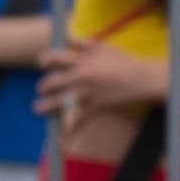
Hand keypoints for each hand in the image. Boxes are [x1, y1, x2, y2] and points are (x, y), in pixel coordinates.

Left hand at [35, 38, 155, 133]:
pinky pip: (77, 124)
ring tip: (38, 108)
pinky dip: (68, 134)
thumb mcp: (102, 47)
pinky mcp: (94, 109)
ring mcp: (86, 95)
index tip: (42, 64)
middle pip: (50, 82)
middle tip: (43, 89)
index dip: (44, 60)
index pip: (53, 58)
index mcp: (81, 61)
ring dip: (44, 107)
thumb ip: (82, 42)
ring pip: (57, 103)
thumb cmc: (123, 62)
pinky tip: (60, 143)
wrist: (141, 80)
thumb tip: (66, 38)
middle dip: (43, 86)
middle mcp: (80, 78)